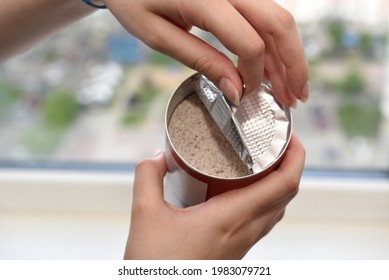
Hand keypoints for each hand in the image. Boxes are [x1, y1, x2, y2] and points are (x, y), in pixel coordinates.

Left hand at [103, 0, 308, 106]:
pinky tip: (273, 67)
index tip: (245, 96)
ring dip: (288, 56)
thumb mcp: (158, 36)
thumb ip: (200, 60)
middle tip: (297, 97)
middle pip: (279, 24)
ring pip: (277, 19)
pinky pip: (263, 16)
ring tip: (290, 88)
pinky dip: (272, 44)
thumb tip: (235, 89)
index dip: (253, 75)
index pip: (249, 42)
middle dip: (293, 65)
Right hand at [124, 133, 304, 258]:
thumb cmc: (157, 264)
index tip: (291, 136)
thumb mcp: (145, 214)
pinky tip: (242, 189)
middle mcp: (245, 230)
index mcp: (232, 217)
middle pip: (287, 194)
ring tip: (263, 161)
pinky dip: (264, 198)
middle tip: (276, 142)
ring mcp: (243, 242)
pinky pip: (262, 219)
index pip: (284, 184)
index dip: (296, 157)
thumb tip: (157, 156)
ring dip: (278, 181)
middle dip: (291, 163)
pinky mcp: (235, 248)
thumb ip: (148, 177)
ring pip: (276, 207)